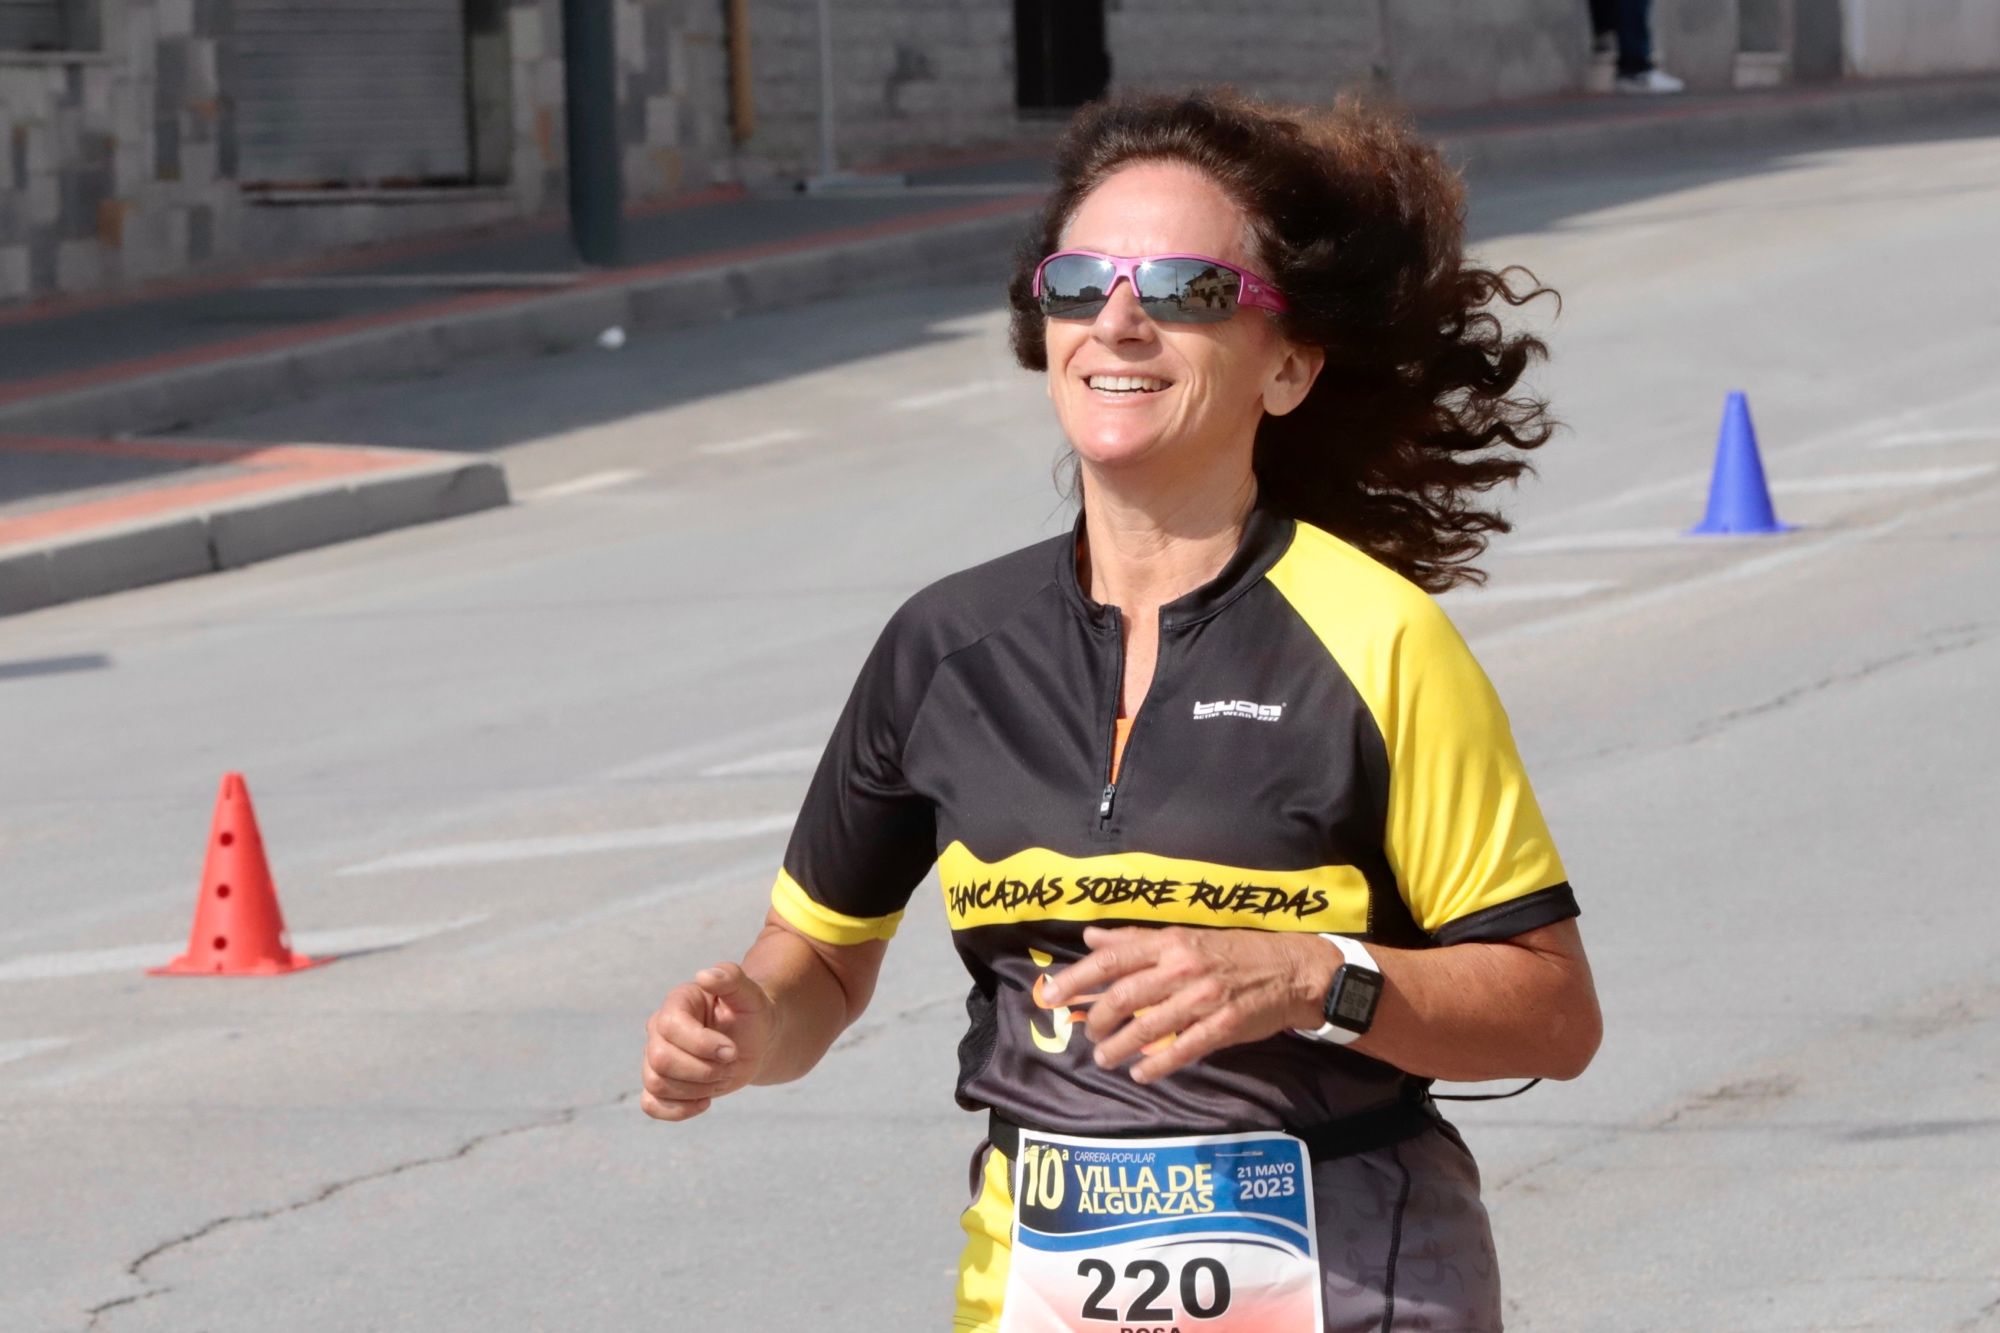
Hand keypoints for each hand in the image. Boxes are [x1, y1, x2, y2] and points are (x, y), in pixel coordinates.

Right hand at [641, 962, 776, 1121]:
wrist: (755, 1040)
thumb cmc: (751, 1013)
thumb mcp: (750, 993)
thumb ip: (730, 978)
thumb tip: (704, 976)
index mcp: (677, 1002)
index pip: (671, 1027)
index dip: (702, 1044)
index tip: (732, 1051)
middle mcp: (659, 1029)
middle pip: (660, 1059)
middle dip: (702, 1070)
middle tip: (729, 1064)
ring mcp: (657, 1057)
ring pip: (656, 1083)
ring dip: (696, 1088)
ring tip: (721, 1077)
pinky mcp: (662, 1083)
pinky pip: (650, 1104)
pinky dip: (677, 1110)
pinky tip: (705, 1101)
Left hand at [1043, 926, 1335, 1083]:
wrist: (1291, 970)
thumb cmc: (1233, 952)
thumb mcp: (1183, 936)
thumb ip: (1135, 940)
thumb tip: (1091, 938)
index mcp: (1170, 942)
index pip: (1111, 960)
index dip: (1076, 978)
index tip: (1049, 995)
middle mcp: (1182, 967)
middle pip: (1123, 996)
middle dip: (1096, 1019)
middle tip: (1086, 1034)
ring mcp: (1203, 998)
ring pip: (1147, 1027)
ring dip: (1118, 1047)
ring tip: (1104, 1058)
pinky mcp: (1222, 1026)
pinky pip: (1181, 1049)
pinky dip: (1155, 1065)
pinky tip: (1140, 1073)